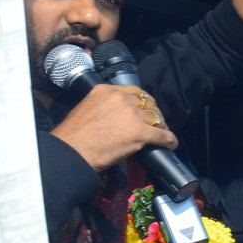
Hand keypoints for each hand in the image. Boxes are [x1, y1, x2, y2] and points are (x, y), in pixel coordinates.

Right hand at [51, 84, 176, 169]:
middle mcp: (121, 98)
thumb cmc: (73, 136)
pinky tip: (171, 144)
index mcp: (106, 90)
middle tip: (156, 123)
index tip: (145, 109)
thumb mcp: (87, 108)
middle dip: (153, 113)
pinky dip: (169, 140)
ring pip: (156, 118)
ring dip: (161, 126)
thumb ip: (104, 106)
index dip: (143, 102)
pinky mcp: (140, 132)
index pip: (134, 92)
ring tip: (162, 134)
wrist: (72, 151)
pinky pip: (162, 135)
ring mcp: (132, 115)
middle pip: (147, 103)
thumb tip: (116, 116)